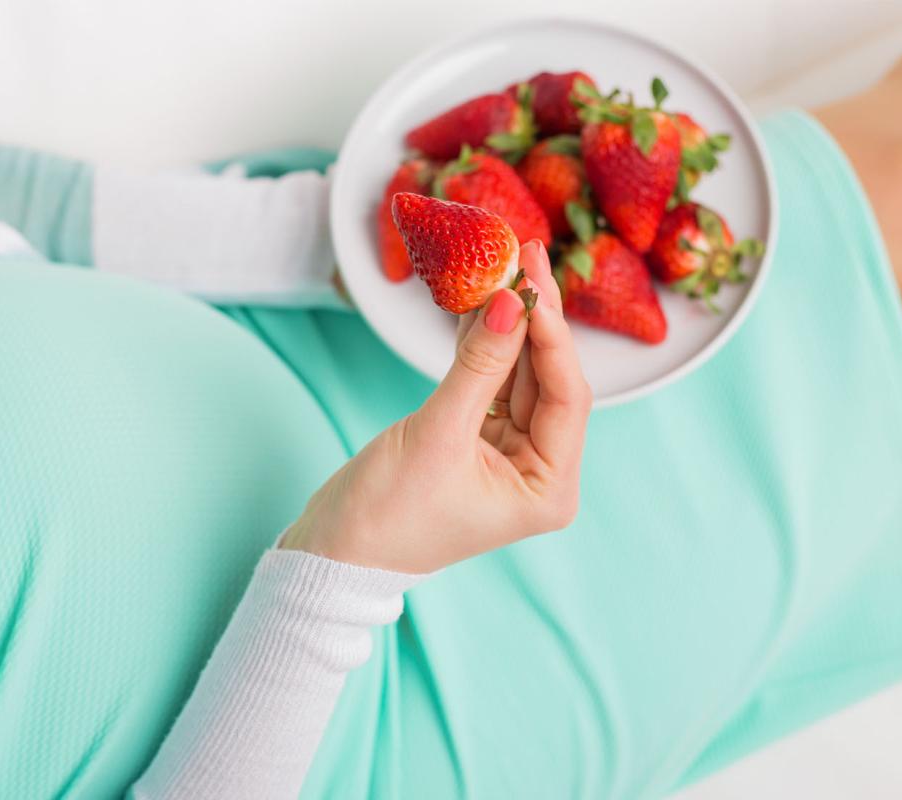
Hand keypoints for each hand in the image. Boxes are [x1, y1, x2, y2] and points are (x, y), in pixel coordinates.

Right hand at [281, 240, 591, 573]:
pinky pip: (489, 383)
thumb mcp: (438, 434)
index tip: (533, 281)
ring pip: (518, 376)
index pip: (567, 396)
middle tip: (522, 256)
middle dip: (532, 320)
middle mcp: (539, 472)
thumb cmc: (387, 514)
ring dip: (507, 326)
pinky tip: (480, 304)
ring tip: (501, 268)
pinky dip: (482, 347)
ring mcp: (509, 456)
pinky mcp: (476, 441)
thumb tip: (512, 301)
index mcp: (549, 489)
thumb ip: (479, 365)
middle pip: (547, 379)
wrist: (334, 553)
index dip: (551, 335)